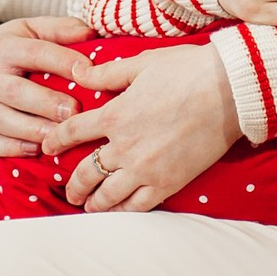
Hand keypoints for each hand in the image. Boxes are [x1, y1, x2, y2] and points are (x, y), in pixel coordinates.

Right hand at [0, 14, 93, 156]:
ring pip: (1, 119)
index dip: (62, 61)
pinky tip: (35, 149)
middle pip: (16, 91)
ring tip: (58, 136)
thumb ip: (59, 29)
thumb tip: (90, 34)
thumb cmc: (3, 48)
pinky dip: (11, 148)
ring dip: (32, 130)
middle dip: (47, 103)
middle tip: (75, 112)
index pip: (34, 53)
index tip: (88, 72)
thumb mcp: (28, 29)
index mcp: (2, 48)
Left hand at [42, 43, 241, 212]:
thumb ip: (107, 73)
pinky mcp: (168, 182)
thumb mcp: (141, 63)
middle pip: (86, 172)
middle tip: (69, 192)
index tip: (48, 148)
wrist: (229, 91)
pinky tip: (118, 212)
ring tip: (89, 207)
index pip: (72, 131)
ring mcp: (145, 168)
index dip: (56, 141)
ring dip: (93, 202)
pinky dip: (124, 211)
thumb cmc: (187, 70)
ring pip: (108, 194)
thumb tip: (78, 72)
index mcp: (115, 114)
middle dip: (73, 185)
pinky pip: (138, 205)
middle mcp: (124, 146)